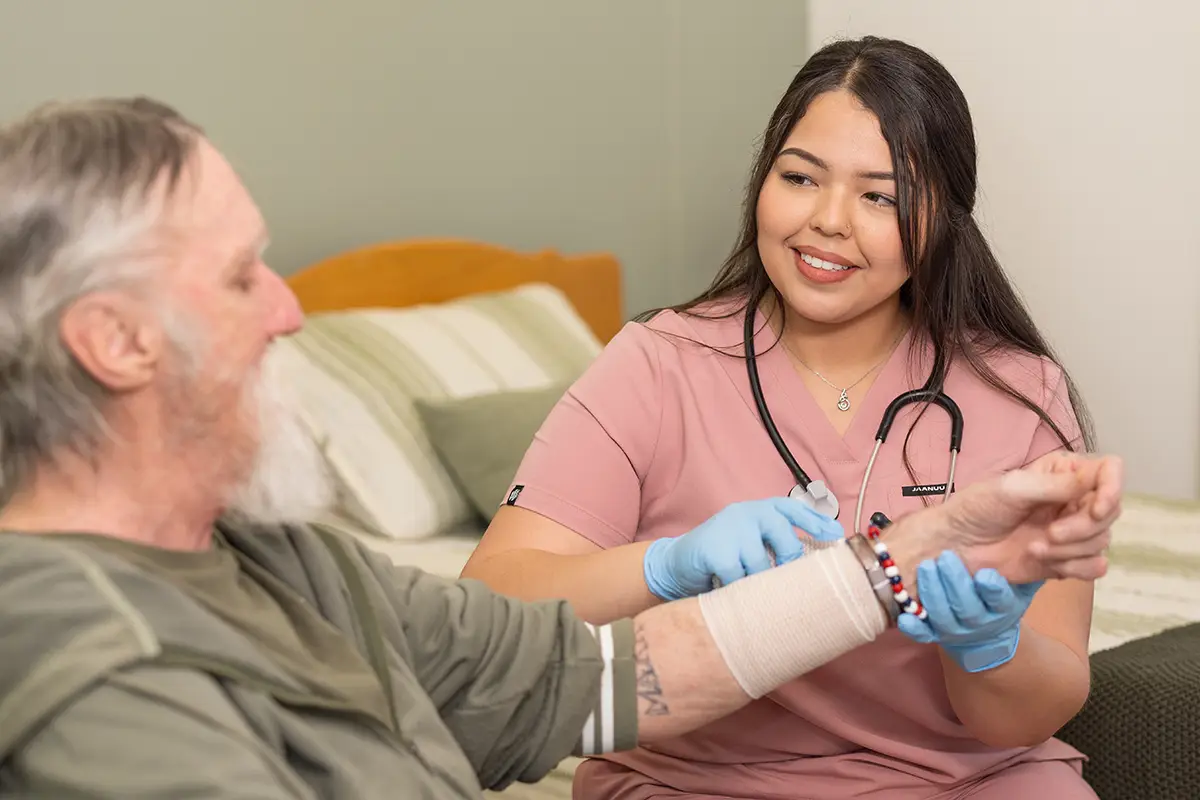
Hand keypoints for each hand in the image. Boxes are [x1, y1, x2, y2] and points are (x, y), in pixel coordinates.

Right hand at [643, 497, 843, 600]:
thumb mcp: (747, 543)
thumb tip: (812, 561)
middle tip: (786, 579)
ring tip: (744, 584)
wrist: (674, 564)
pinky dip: (737, 589)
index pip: (792, 508)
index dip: (815, 522)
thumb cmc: (719, 557)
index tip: (836, 537)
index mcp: (757, 509)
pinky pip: (740, 578)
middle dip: (788, 561)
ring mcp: (730, 528)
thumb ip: (773, 543)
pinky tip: (728, 587)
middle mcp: (745, 512)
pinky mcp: (716, 549)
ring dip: (756, 582)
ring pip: (762, 564)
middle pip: (783, 536)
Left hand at [898, 551, 1041, 671]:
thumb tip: (1045, 544)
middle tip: (945, 558)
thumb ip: (1030, 566)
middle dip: (955, 582)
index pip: (1000, 599)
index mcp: (1004, 608)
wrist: (986, 636)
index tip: (986, 575)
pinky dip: (914, 627)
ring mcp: (955, 630)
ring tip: (926, 567)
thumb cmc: (1002, 596)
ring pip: (943, 616)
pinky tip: (905, 615)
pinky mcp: (935, 634)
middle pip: (967, 607)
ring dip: (933, 592)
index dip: (993, 589)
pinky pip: (923, 634)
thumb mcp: (1021, 584)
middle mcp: (980, 622)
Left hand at [921, 453, 1121, 583]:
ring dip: (1071, 550)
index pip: (1109, 471)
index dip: (1113, 489)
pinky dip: (1077, 568)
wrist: (956, 547)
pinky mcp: (1065, 560)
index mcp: (1062, 473)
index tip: (1096, 508)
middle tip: (1050, 534)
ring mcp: (1071, 532)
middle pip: (1110, 511)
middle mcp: (1072, 500)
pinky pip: (1094, 567)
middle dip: (1083, 527)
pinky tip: (1048, 563)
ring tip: (1034, 547)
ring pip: (1102, 541)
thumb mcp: (1013, 489)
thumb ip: (1056, 485)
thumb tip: (1097, 478)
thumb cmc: (976, 509)